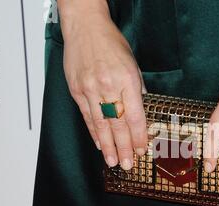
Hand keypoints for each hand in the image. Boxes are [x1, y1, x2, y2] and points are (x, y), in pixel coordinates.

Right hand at [61, 9, 146, 169]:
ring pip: (101, 124)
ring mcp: (90, 89)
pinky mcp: (77, 90)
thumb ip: (137, 90)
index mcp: (127, 80)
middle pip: (118, 124)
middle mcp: (108, 86)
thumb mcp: (133, 65)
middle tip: (128, 165)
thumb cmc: (112, 44)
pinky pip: (86, 116)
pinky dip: (93, 132)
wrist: (86, 28)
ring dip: (107, 146)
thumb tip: (139, 112)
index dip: (139, 137)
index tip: (142, 150)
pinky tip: (99, 144)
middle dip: (124, 148)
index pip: (135, 116)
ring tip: (113, 162)